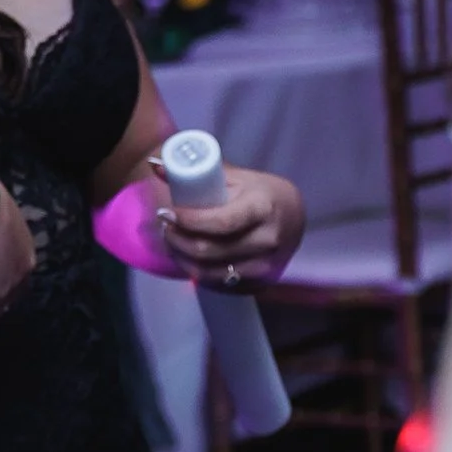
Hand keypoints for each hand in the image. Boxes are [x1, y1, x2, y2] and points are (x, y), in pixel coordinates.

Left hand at [154, 165, 303, 286]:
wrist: (295, 217)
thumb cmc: (261, 193)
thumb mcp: (236, 178)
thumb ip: (198, 175)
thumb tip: (157, 167)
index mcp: (263, 207)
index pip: (221, 222)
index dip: (189, 221)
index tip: (169, 212)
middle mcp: (268, 239)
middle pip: (209, 250)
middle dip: (177, 239)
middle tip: (165, 225)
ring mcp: (265, 266)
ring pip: (209, 272)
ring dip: (182, 257)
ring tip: (172, 240)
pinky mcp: (259, 283)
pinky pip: (218, 285)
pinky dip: (197, 272)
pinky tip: (188, 256)